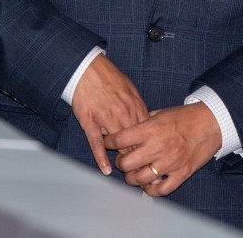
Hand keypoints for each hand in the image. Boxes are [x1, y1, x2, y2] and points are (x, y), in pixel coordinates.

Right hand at [70, 55, 147, 174]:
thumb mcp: (131, 90)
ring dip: (123, 159)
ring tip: (129, 174)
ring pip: (118, 145)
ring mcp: (106, 120)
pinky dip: (101, 158)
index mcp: (135, 107)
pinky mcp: (90, 122)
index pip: (147, 134)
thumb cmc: (110, 78)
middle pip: (135, 142)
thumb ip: (139, 108)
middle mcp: (123, 115)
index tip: (154, 158)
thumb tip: (148, 121)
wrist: (88, 69)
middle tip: (145, 173)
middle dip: (140, 157)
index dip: (151, 147)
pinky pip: (97, 144)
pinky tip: (106, 170)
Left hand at [105, 103, 221, 195]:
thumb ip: (143, 122)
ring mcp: (170, 162)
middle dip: (120, 163)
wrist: (212, 122)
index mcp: (151, 129)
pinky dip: (152, 190)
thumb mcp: (161, 112)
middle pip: (126, 163)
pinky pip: (161, 190)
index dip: (109, 142)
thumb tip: (126, 129)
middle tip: (122, 160)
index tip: (107, 143)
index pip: (120, 139)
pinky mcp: (182, 173)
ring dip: (132, 178)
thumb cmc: (186, 116)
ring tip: (133, 174)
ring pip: (140, 179)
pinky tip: (149, 185)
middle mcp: (158, 146)